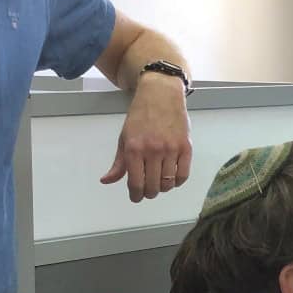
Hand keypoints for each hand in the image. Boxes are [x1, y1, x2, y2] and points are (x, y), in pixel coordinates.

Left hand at [101, 73, 191, 201]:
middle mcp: (153, 150)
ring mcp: (171, 149)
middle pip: (153, 186)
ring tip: (159, 183)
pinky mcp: (186, 147)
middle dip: (149, 193)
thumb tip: (106, 181)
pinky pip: (183, 175)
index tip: (136, 197)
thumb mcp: (124, 138)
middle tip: (147, 191)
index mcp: (134, 149)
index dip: (136, 195)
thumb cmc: (141, 116)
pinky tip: (172, 177)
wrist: (161, 95)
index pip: (135, 183)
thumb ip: (118, 163)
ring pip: (168, 183)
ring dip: (163, 188)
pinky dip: (177, 181)